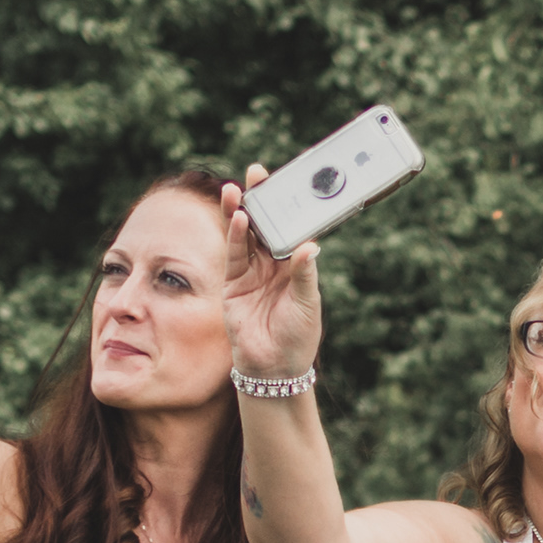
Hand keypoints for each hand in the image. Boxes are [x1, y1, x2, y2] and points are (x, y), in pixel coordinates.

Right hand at [220, 166, 324, 378]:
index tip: (285, 183)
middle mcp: (271, 266)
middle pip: (263, 225)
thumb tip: (309, 246)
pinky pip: (233, 255)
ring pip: (244, 235)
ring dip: (240, 212)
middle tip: (256, 174)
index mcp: (293, 266)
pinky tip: (238, 219)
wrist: (274, 368)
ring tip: (237, 189)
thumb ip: (304, 274)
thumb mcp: (308, 304)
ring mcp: (250, 273)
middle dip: (259, 201)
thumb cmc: (298, 338)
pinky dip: (234, 237)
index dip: (286, 207)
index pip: (288, 229)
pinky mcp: (233, 284)